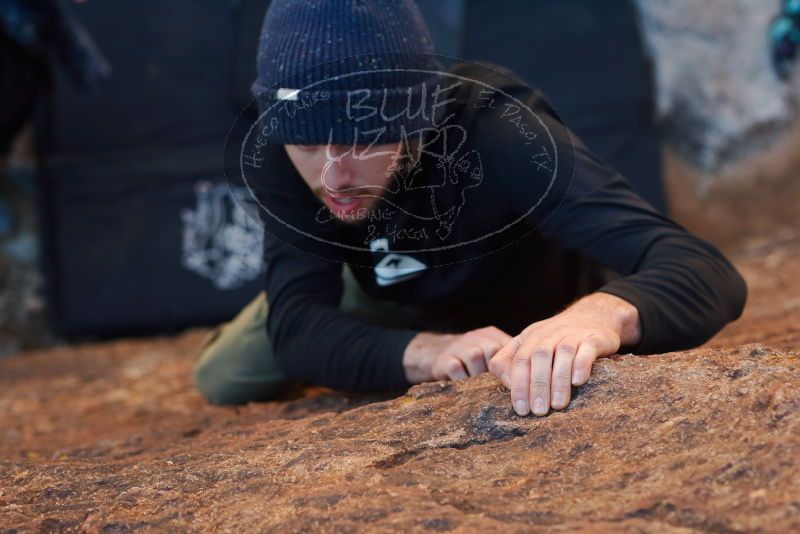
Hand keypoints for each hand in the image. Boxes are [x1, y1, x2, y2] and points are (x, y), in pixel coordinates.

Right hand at [403, 327, 512, 383]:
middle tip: (499, 387)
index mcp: (491, 335)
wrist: (434, 353)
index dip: (515, 366)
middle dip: (498, 372)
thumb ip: (511, 361)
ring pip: (475, 356)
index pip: (509, 347)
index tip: (522, 383)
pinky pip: (456, 368)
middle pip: (493, 350)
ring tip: (480, 387)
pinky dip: (462, 379)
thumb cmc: (471, 360)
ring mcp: (459, 346)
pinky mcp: (444, 359)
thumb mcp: (490, 354)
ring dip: (479, 375)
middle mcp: (476, 337)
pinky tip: (465, 387)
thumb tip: (536, 377)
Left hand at [488, 292, 640, 416]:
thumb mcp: (529, 344)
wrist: (592, 315)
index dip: (518, 385)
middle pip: (538, 357)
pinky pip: (587, 349)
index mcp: (530, 338)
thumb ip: (510, 361)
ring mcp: (572, 335)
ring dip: (559, 380)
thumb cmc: (555, 338)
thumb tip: (507, 384)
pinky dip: (581, 365)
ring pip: (563, 354)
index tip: (521, 409)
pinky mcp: (594, 338)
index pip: (519, 360)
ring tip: (557, 405)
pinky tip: (578, 381)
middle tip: (538, 411)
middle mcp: (549, 334)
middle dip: (537, 386)